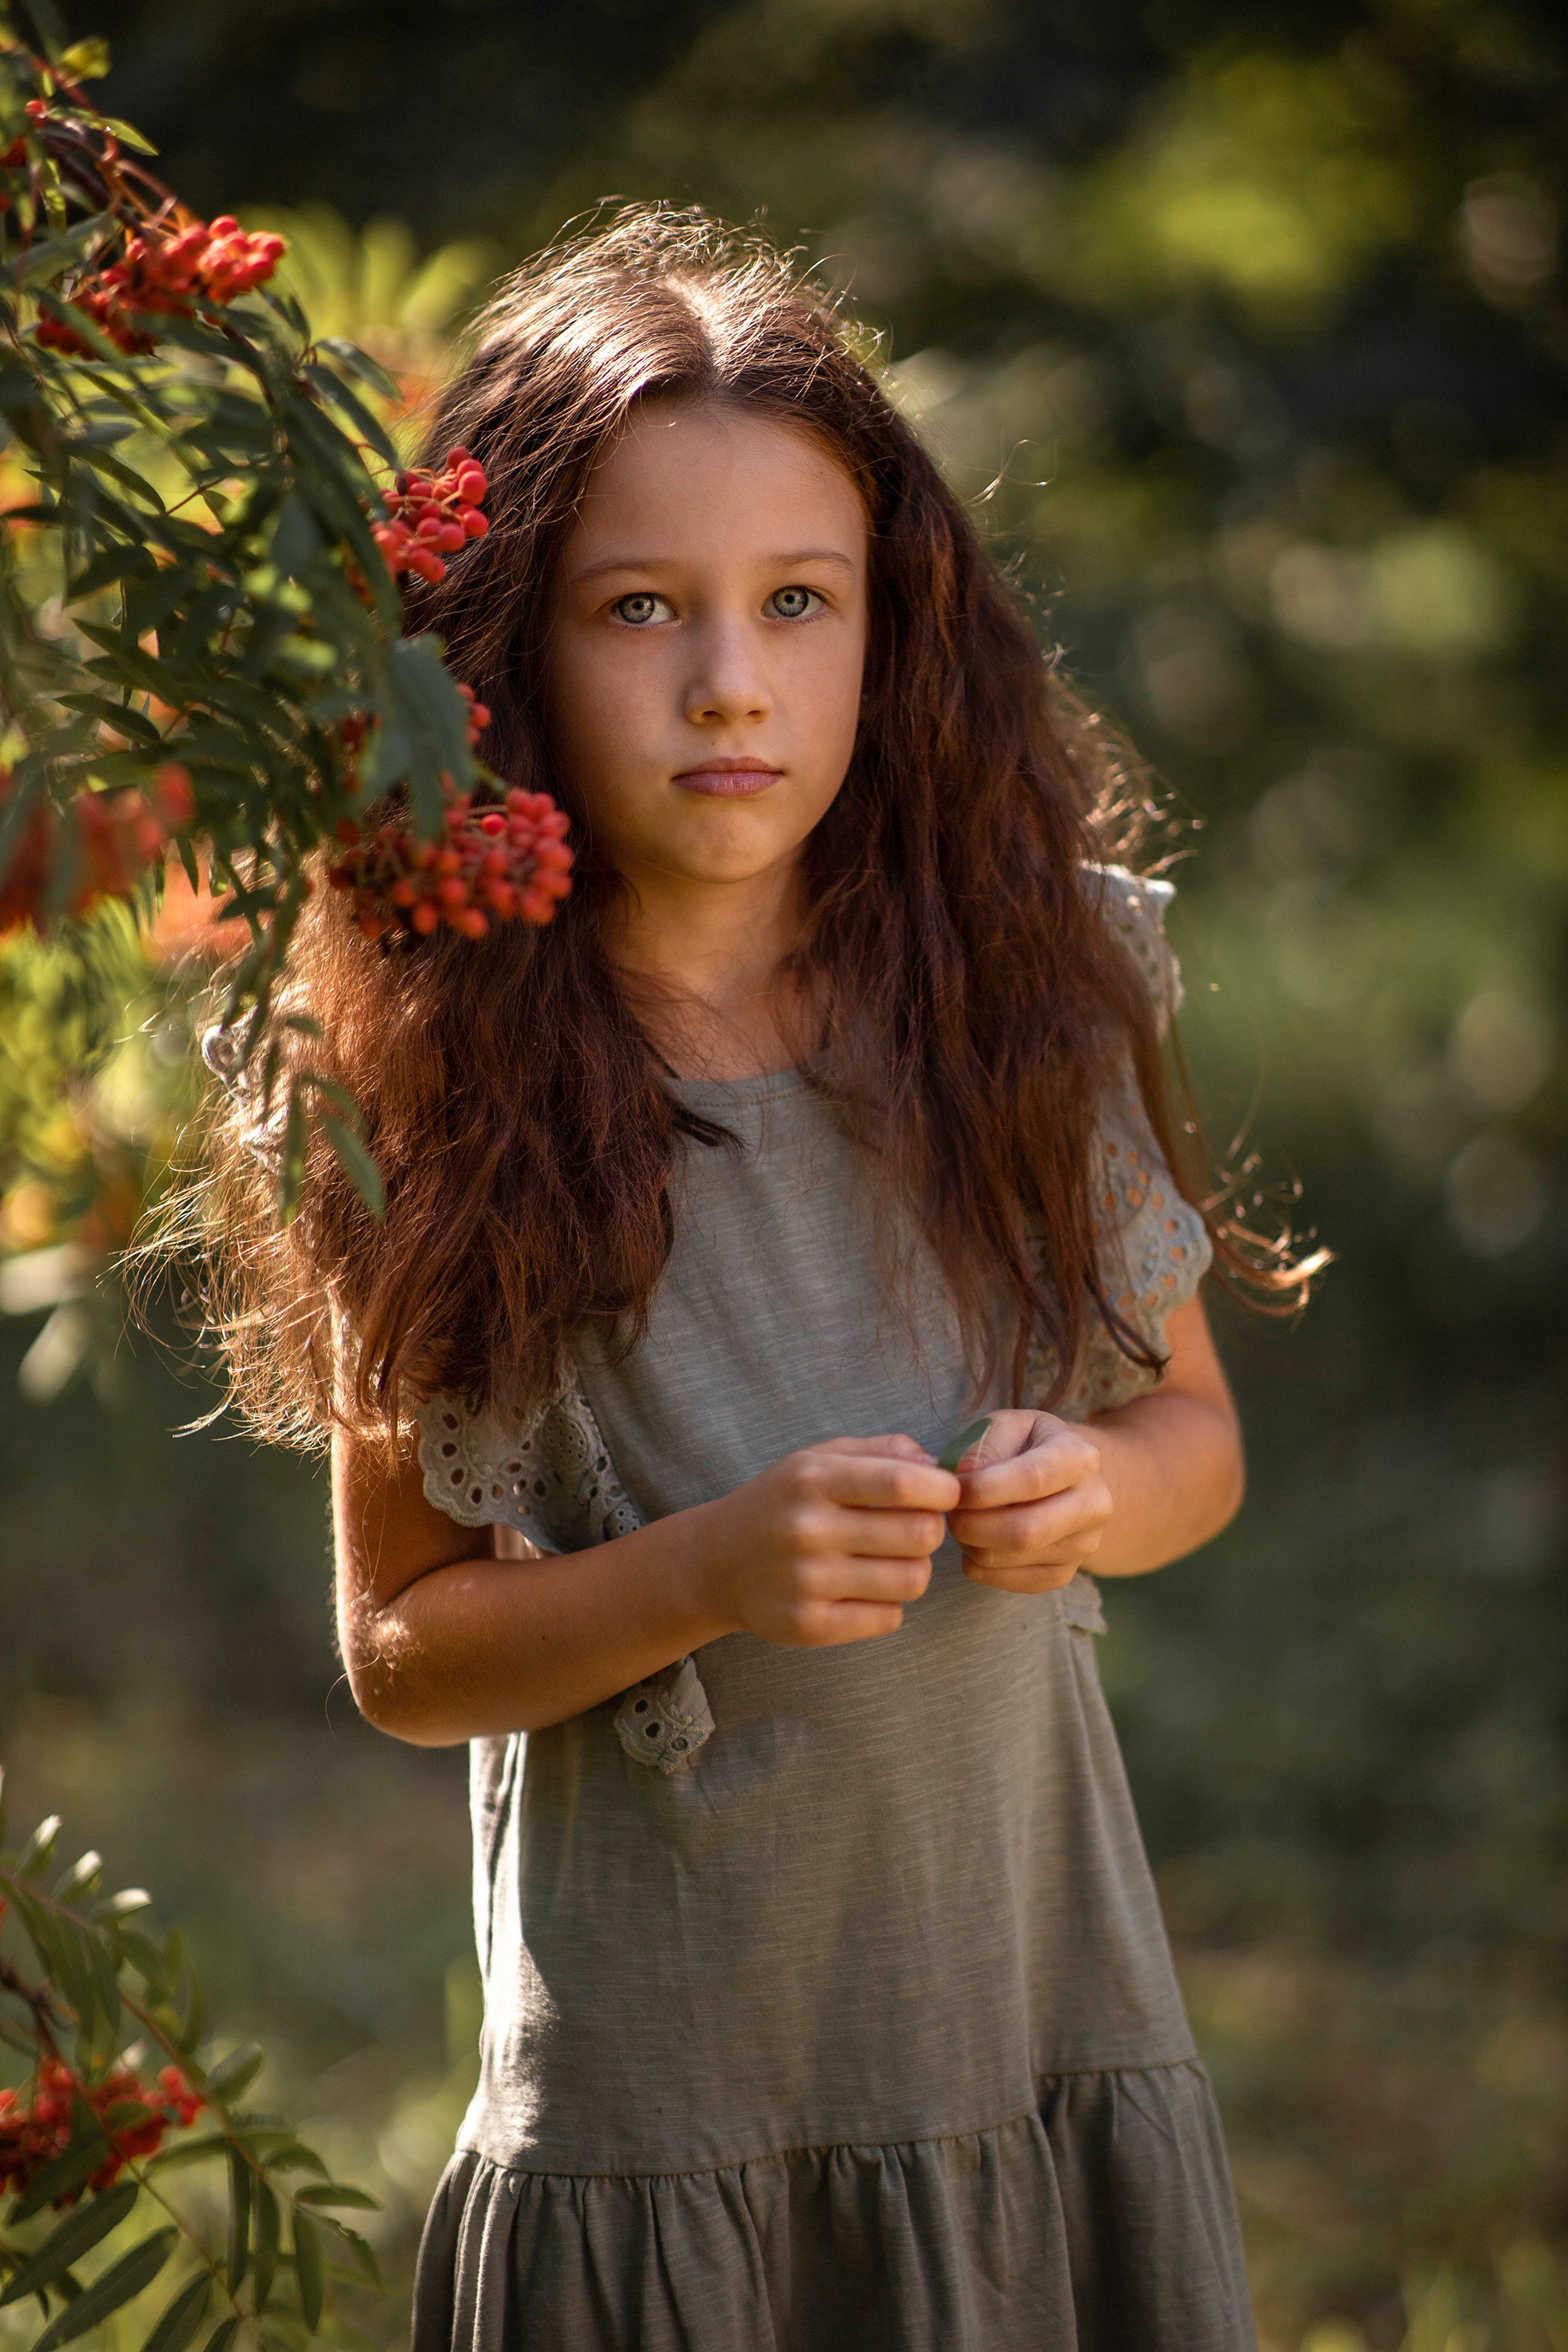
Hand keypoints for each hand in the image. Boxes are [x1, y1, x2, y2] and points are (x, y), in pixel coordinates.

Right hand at [700, 1436, 961, 1646]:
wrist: (717, 1561)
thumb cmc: (784, 1503)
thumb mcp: (820, 1459)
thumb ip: (882, 1452)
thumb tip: (941, 1469)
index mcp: (813, 1479)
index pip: (903, 1483)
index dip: (943, 1490)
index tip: (946, 1494)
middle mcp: (807, 1530)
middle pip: (919, 1534)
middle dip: (931, 1530)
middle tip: (913, 1529)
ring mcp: (807, 1582)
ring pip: (912, 1580)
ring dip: (913, 1569)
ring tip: (889, 1560)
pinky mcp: (809, 1625)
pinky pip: (889, 1617)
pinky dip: (889, 1604)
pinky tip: (865, 1589)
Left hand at [946, 1409, 1110, 1592]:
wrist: (1064, 1480)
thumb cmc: (1025, 1446)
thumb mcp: (1008, 1426)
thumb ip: (984, 1444)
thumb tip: (961, 1475)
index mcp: (1080, 1457)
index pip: (1032, 1479)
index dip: (984, 1488)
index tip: (953, 1488)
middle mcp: (1093, 1504)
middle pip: (1025, 1531)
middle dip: (972, 1525)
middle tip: (950, 1512)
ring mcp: (1083, 1544)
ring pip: (1011, 1558)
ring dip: (970, 1543)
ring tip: (963, 1521)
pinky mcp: (1064, 1573)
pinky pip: (1008, 1581)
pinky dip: (978, 1565)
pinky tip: (975, 1541)